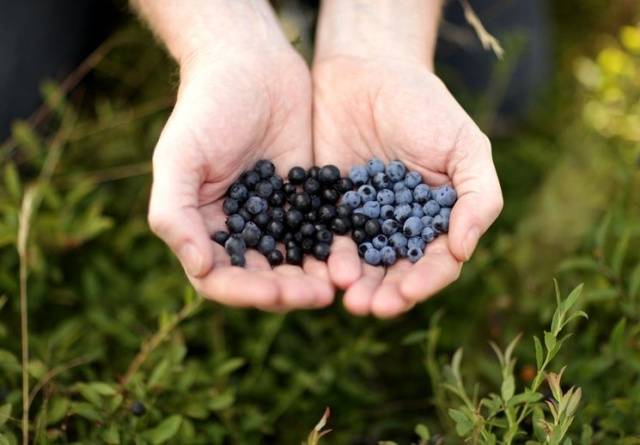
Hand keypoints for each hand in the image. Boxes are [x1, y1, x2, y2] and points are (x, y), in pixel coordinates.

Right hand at [144, 2, 332, 309]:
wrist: (251, 63)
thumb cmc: (206, 108)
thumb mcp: (179, 157)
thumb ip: (175, 212)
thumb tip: (199, 268)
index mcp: (202, 226)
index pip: (218, 277)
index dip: (244, 290)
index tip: (274, 291)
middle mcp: (238, 228)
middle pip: (262, 276)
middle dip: (288, 291)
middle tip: (317, 295)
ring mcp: (274, 216)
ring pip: (294, 262)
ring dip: (313, 278)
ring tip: (339, 283)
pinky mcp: (305, 198)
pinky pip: (320, 232)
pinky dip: (333, 249)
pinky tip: (351, 256)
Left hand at [313, 55, 502, 316]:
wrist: (367, 70)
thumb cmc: (424, 106)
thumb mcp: (464, 145)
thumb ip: (478, 196)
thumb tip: (464, 250)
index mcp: (438, 218)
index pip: (436, 262)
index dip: (425, 281)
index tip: (407, 293)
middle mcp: (401, 226)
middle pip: (396, 272)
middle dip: (385, 293)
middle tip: (367, 307)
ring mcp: (364, 219)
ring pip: (362, 263)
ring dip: (355, 285)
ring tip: (347, 298)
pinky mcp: (330, 207)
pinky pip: (328, 239)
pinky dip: (328, 257)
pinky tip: (325, 270)